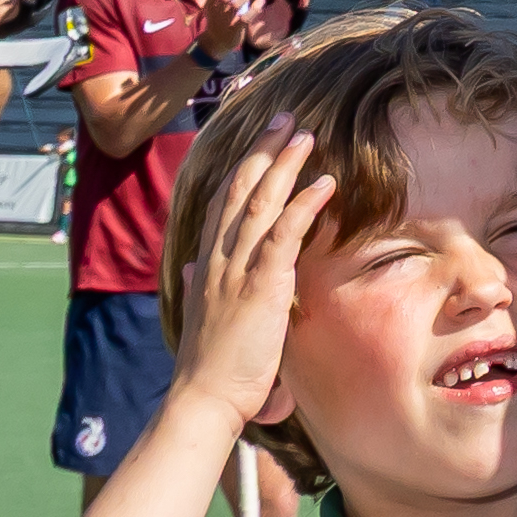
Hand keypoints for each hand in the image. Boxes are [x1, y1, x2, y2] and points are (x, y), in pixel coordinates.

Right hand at [170, 129, 333, 428]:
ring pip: (260, 202)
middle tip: (285, 118)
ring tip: (307, 135)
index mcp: (206, 264)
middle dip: (262, 150)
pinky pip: (284, 235)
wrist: (204, 398)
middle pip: (239, 189)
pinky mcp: (261, 285)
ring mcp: (236, 269)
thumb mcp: (202, 316)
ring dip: (285, 165)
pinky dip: (304, 205)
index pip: (222, 202)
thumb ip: (201, 287)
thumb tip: (190, 270)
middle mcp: (217, 258)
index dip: (240, 166)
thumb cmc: (209, 365)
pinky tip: (326, 184)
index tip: (258, 140)